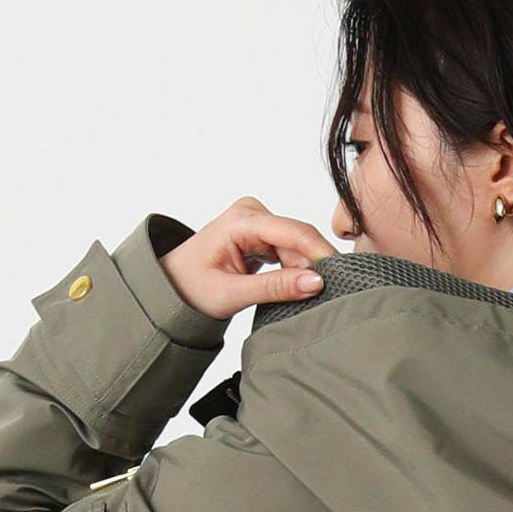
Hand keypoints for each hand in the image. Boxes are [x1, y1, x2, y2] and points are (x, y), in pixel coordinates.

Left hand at [159, 196, 340, 320]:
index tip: (339, 278)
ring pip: (297, 246)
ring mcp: (258, 221)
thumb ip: (275, 288)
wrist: (173, 286)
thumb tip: (316, 282)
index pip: (294, 233)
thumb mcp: (233, 294)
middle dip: (313, 267)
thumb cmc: (192, 288)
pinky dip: (296, 270)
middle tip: (323, 298)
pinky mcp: (263, 233)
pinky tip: (295, 287)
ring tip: (304, 297)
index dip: (320, 255)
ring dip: (304, 271)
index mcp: (241, 220)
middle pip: (299, 239)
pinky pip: (291, 250)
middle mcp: (252, 212)